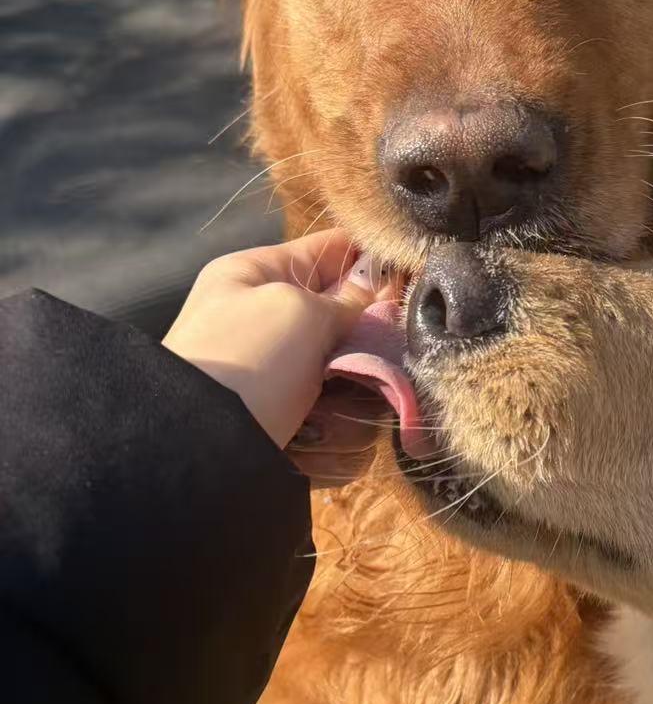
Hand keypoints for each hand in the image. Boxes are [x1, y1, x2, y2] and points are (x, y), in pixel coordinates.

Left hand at [164, 232, 391, 482]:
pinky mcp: (295, 435)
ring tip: (316, 422)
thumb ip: (345, 299)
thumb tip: (382, 288)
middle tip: (356, 370)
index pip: (335, 250)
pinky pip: (344, 438)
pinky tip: (305, 448)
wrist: (192, 453)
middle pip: (358, 332)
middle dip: (366, 358)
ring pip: (360, 391)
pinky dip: (331, 448)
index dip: (376, 264)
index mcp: (261, 278)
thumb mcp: (294, 310)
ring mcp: (286, 386)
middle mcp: (275, 330)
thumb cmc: (241, 361)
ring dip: (348, 412)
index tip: (408, 284)